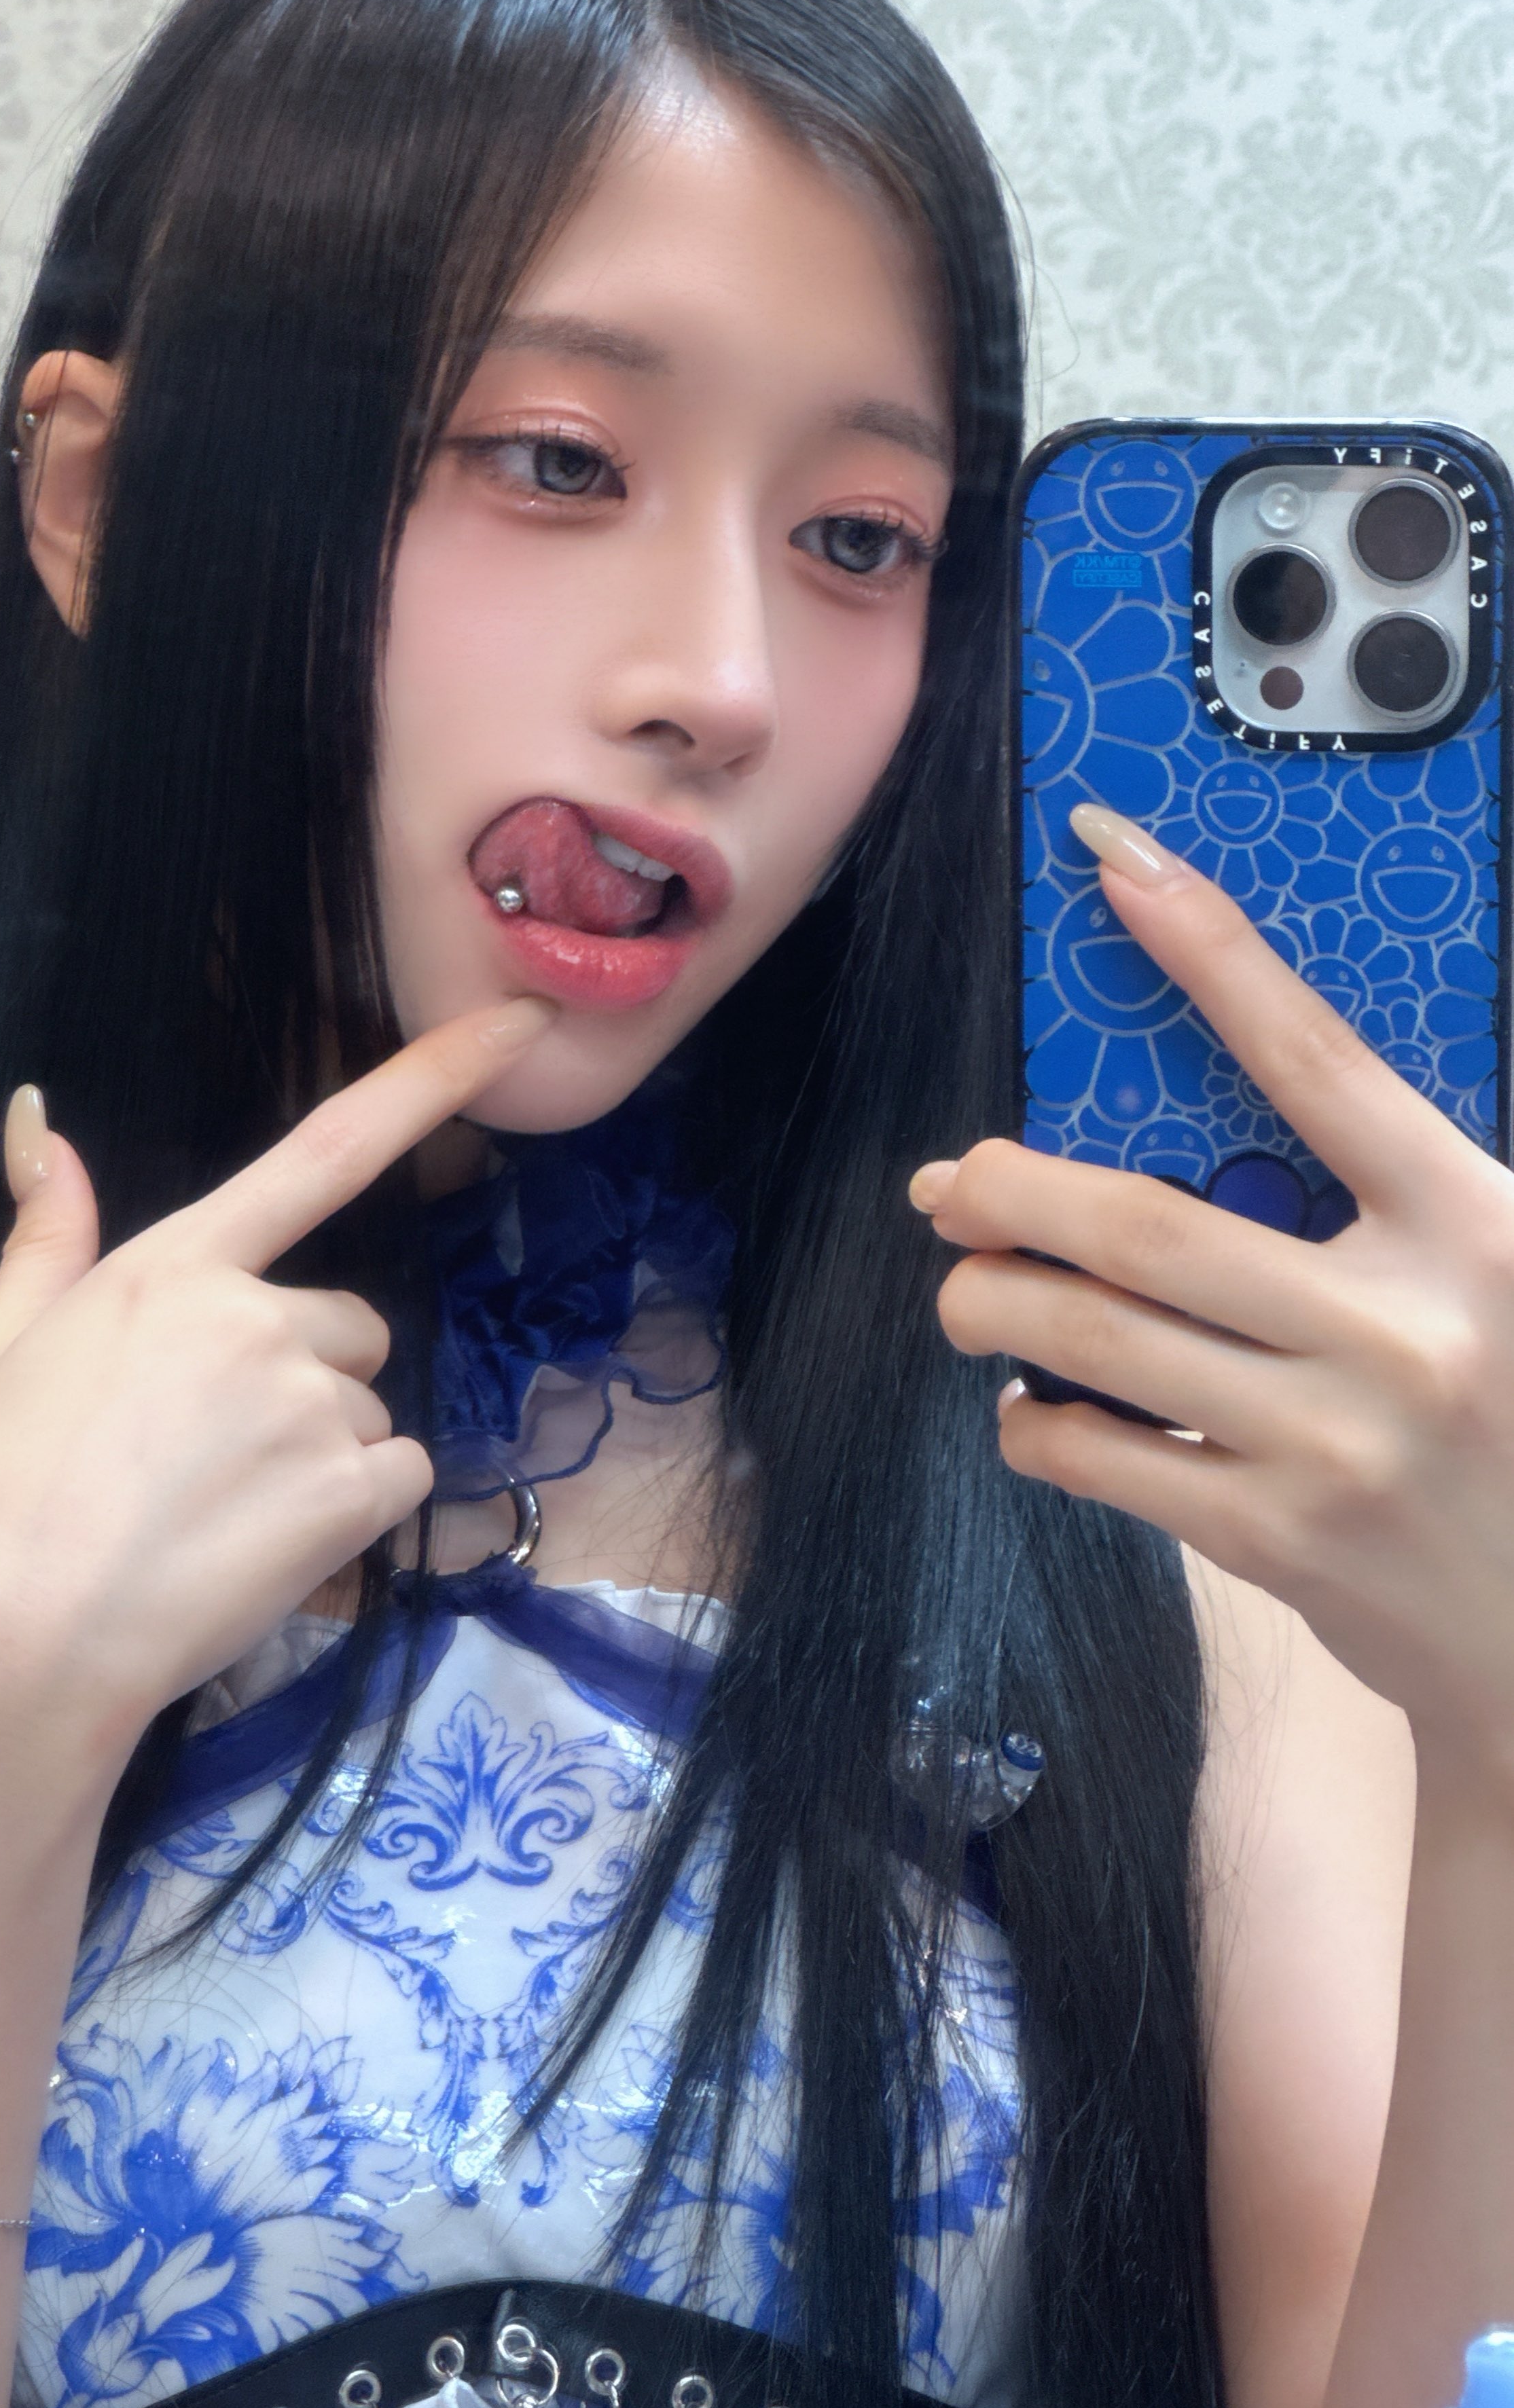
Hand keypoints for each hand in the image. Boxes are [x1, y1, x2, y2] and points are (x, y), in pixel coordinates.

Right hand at [0, 999, 552, 1777]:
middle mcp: (255, 1315)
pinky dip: (346, 1520)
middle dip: (298, 1383)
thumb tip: (41, 1120)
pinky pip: (391, 1486)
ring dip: (315, 1460)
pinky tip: (257, 1556)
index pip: (326, 1146)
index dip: (438, 1075)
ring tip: (207, 1521)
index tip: (523, 1020)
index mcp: (169, 1268)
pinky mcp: (346, 1493)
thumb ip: (45, 1238)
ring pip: (361, 1416)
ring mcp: (308, 1404)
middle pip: (340, 1329)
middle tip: (195, 1463)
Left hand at [913, 802, 1513, 1792]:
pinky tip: (1031, 1411)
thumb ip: (1390, 1198)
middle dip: (1012, 1194)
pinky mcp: (1281, 1542)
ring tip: (964, 1292)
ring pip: (1098, 1343)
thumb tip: (1210, 1134)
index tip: (1118, 865)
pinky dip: (1041, 1427)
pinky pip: (1108, 1460)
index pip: (1319, 1062)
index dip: (1212, 953)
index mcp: (1475, 1228)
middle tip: (949, 1184)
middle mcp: (1404, 1329)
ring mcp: (1336, 1443)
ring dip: (994, 1307)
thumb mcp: (1499, 1275)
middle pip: (1147, 1226)